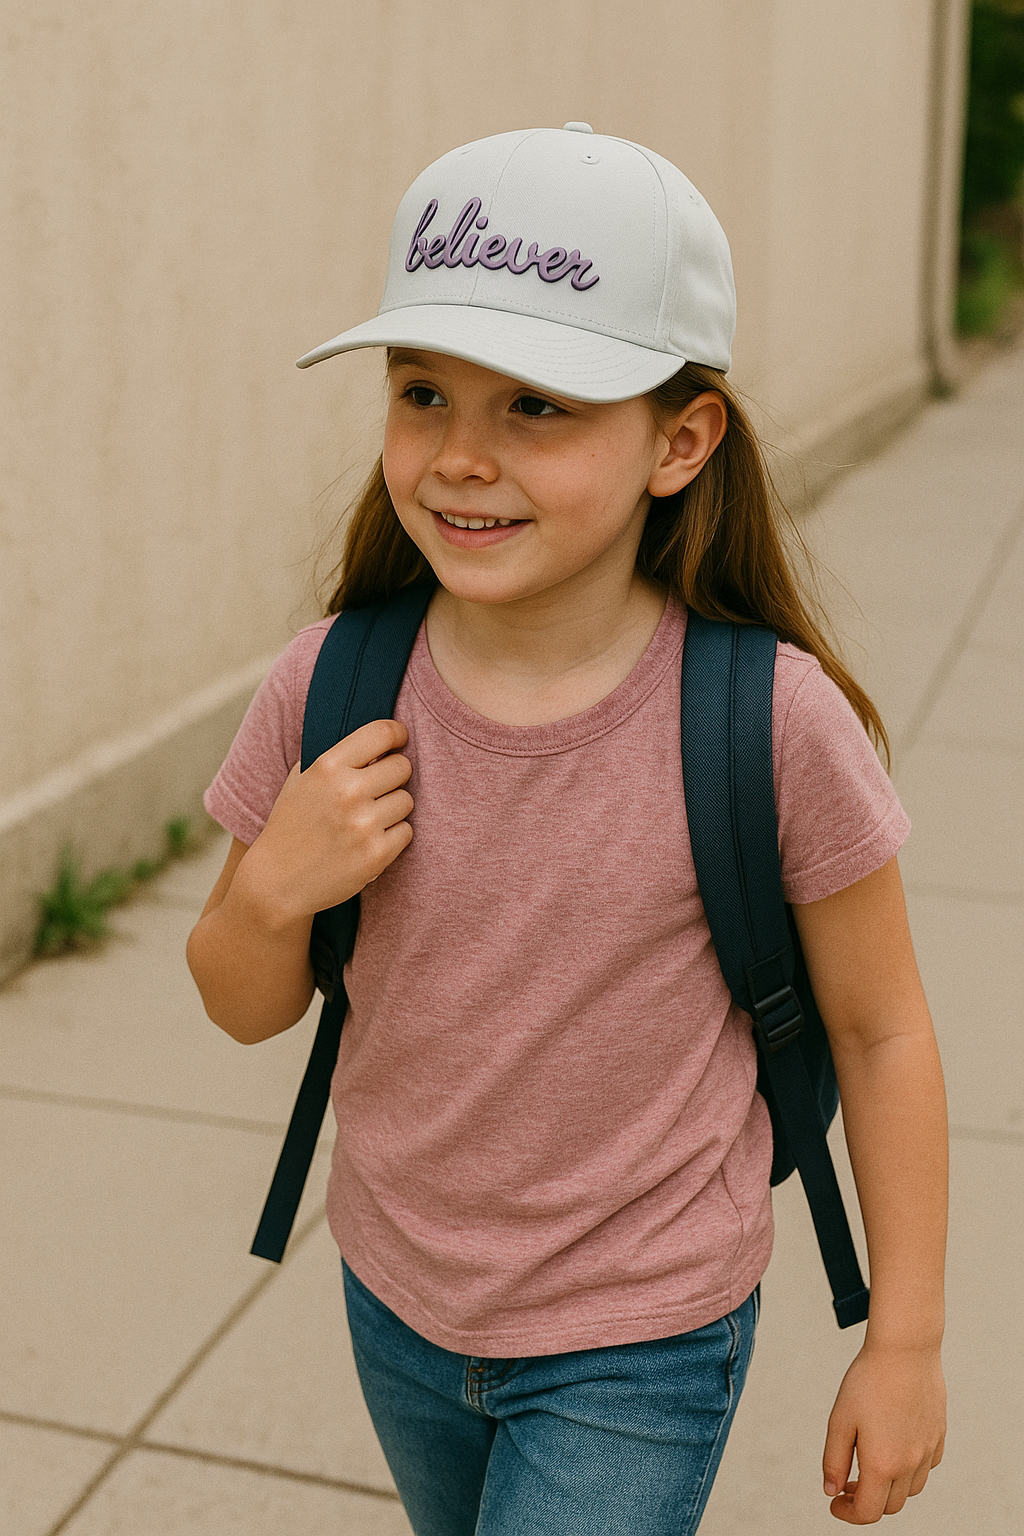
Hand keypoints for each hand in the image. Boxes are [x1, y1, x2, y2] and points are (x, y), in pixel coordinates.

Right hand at [236, 718, 413, 925]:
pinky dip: (392, 837)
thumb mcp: (301, 780)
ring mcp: (364, 824)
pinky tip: (368, 841)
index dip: (396, 735)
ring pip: (407, 800)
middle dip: (393, 776)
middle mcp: (348, 791)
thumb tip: (377, 738)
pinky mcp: (376, 854)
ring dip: (393, 809)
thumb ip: (336, 758)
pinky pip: (406, 832)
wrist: (276, 882)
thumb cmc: (291, 826)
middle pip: (402, 767)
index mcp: (327, 767)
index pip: (382, 733)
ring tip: (367, 820)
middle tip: (377, 790)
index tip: (398, 741)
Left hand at [823, 1344, 944, 1522]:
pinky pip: (925, 1468)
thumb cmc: (868, 1380)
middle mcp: (910, 1464)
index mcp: (883, 1464)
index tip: (835, 1503)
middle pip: (890, 1506)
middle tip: (847, 1484)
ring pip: (911, 1490)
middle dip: (867, 1502)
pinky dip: (909, 1470)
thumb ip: (834, 1460)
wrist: (905, 1349)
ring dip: (889, 1488)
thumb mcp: (840, 1419)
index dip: (848, 1513)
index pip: (868, 1512)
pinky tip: (893, 1448)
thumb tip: (831, 1491)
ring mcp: (928, 1450)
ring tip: (868, 1465)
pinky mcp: (938, 1435)